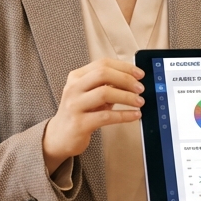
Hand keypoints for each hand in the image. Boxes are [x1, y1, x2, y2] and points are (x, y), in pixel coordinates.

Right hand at [42, 58, 144, 174]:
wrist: (59, 136)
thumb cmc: (79, 113)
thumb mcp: (90, 95)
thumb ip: (106, 86)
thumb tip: (133, 81)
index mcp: (76, 77)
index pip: (102, 64)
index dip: (124, 67)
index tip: (139, 74)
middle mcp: (73, 88)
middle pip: (102, 74)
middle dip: (126, 79)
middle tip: (140, 88)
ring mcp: (75, 105)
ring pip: (104, 93)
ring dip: (126, 97)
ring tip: (140, 102)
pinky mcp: (79, 123)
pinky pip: (106, 116)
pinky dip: (124, 115)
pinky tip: (135, 115)